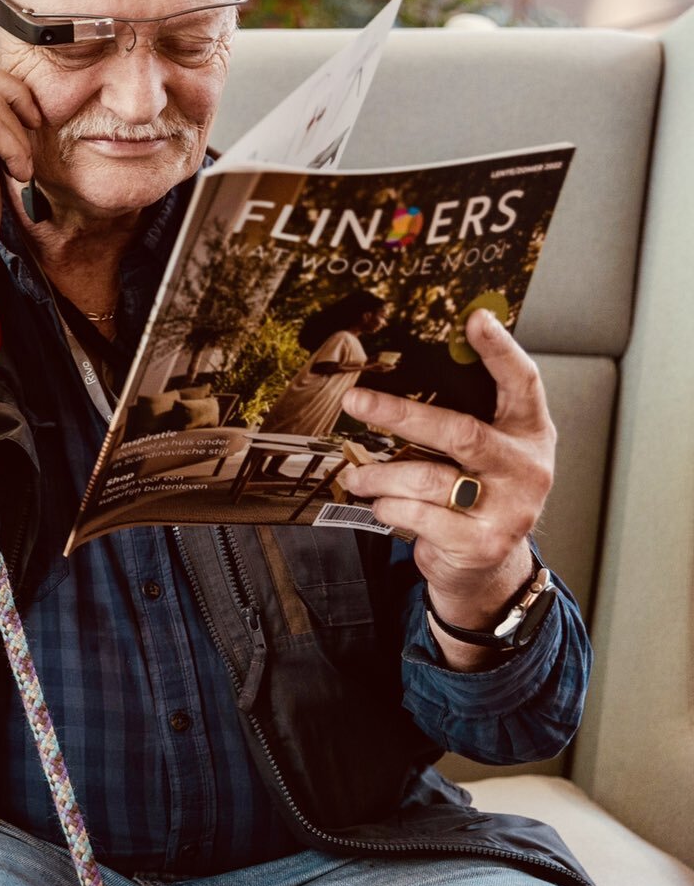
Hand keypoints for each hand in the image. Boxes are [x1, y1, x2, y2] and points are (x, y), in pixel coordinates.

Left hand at [340, 310, 552, 621]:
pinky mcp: (482, 543)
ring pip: (429, 479)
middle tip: (355, 400)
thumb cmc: (477, 496)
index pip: (523, 383)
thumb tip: (404, 371)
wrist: (488, 567)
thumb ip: (465, 417)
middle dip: (400, 414)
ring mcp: (509, 509)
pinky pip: (420, 516)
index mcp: (530, 434)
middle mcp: (527, 468)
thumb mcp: (485, 454)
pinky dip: (389, 507)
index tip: (474, 318)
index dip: (500, 350)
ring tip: (356, 473)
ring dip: (381, 474)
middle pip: (460, 432)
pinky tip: (381, 504)